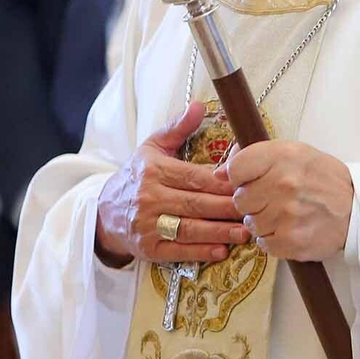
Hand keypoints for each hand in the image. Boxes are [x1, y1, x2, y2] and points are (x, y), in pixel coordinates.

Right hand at [95, 101, 248, 266]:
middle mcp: (149, 197)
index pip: (194, 177)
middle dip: (227, 208)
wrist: (104, 212)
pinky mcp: (148, 248)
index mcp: (154, 170)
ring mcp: (148, 225)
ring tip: (245, 232)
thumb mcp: (152, 147)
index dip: (223, 182)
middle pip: (196, 203)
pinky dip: (201, 252)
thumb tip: (199, 106)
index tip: (247, 184)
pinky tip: (222, 250)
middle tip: (254, 209)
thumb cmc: (136, 176)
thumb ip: (177, 127)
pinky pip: (179, 251)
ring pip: (190, 229)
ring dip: (220, 232)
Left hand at [219, 139, 353, 261]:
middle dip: (252, 201)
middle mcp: (283, 184)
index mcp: (282, 156)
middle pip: (239, 199)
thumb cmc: (321, 178)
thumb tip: (219, 173)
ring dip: (263, 221)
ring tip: (284, 214)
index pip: (235, 169)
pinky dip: (273, 240)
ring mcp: (287, 214)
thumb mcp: (293, 152)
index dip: (239, 178)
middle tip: (272, 199)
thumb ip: (255, 157)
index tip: (250, 181)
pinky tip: (288, 229)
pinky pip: (263, 244)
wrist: (356, 208)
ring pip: (250, 223)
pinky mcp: (292, 241)